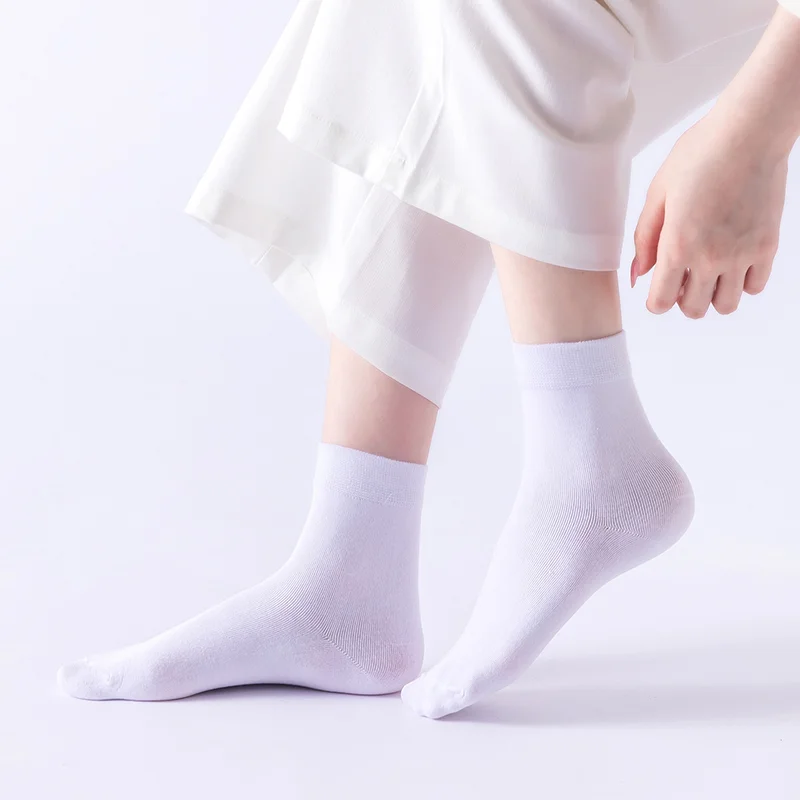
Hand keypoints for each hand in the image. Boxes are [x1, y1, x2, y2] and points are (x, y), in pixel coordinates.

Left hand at [631, 109, 788, 317]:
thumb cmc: (700, 155)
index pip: (661, 302)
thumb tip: (638, 275)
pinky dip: (742, 283)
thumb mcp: (657, 194)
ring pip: (726, 305)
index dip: (655, 300)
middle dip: (682, 299)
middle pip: (694, 309)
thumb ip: (644, 239)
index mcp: (678, 246)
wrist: (749, 134)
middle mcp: (711, 257)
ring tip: (708, 272)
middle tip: (683, 277)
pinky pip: (755, 287)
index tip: (657, 290)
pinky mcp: (767, 246)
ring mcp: (742, 254)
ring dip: (713, 295)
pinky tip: (733, 263)